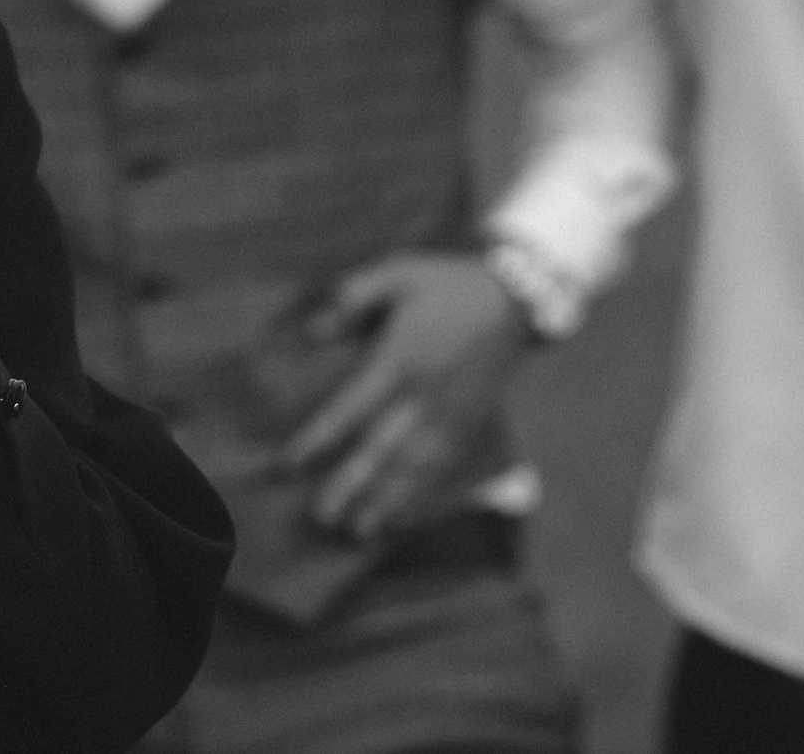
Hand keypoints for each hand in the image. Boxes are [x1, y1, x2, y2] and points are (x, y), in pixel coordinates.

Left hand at [280, 253, 528, 540]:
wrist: (513, 297)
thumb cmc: (445, 283)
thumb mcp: (396, 272)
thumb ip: (352, 298)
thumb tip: (309, 331)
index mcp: (399, 359)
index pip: (351, 408)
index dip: (319, 438)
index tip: (289, 464)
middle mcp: (424, 395)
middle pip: (382, 449)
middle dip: (351, 484)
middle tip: (322, 517)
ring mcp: (450, 414)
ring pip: (414, 467)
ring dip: (387, 500)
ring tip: (360, 530)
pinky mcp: (471, 422)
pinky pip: (445, 467)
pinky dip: (424, 495)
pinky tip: (404, 517)